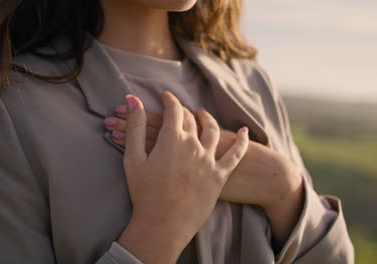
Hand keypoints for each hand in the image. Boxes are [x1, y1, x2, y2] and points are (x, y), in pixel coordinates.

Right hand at [104, 106, 300, 207]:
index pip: (174, 110)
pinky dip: (241, 142)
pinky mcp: (220, 176)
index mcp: (173, 138)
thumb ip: (135, 126)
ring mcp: (209, 160)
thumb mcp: (133, 158)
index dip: (169, 100)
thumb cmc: (144, 193)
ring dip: (208, 119)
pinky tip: (244, 132)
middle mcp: (194, 145)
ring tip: (203, 114)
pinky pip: (235, 155)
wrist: (163, 225)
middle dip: (183, 111)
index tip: (165, 96)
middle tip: (178, 109)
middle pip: (192, 120)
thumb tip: (133, 99)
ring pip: (213, 131)